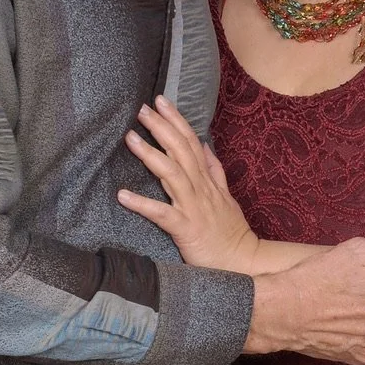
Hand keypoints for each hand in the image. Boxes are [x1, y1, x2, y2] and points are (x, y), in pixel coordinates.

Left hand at [118, 96, 259, 272]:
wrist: (242, 263)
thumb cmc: (230, 232)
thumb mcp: (226, 195)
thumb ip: (214, 169)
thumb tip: (205, 145)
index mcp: (207, 179)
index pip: (191, 141)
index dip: (176, 120)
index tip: (161, 101)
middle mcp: (200, 188)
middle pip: (180, 150)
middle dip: (161, 127)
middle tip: (143, 109)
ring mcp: (193, 207)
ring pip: (171, 174)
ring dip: (149, 154)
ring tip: (130, 138)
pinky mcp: (185, 228)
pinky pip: (161, 214)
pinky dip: (142, 203)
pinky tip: (122, 194)